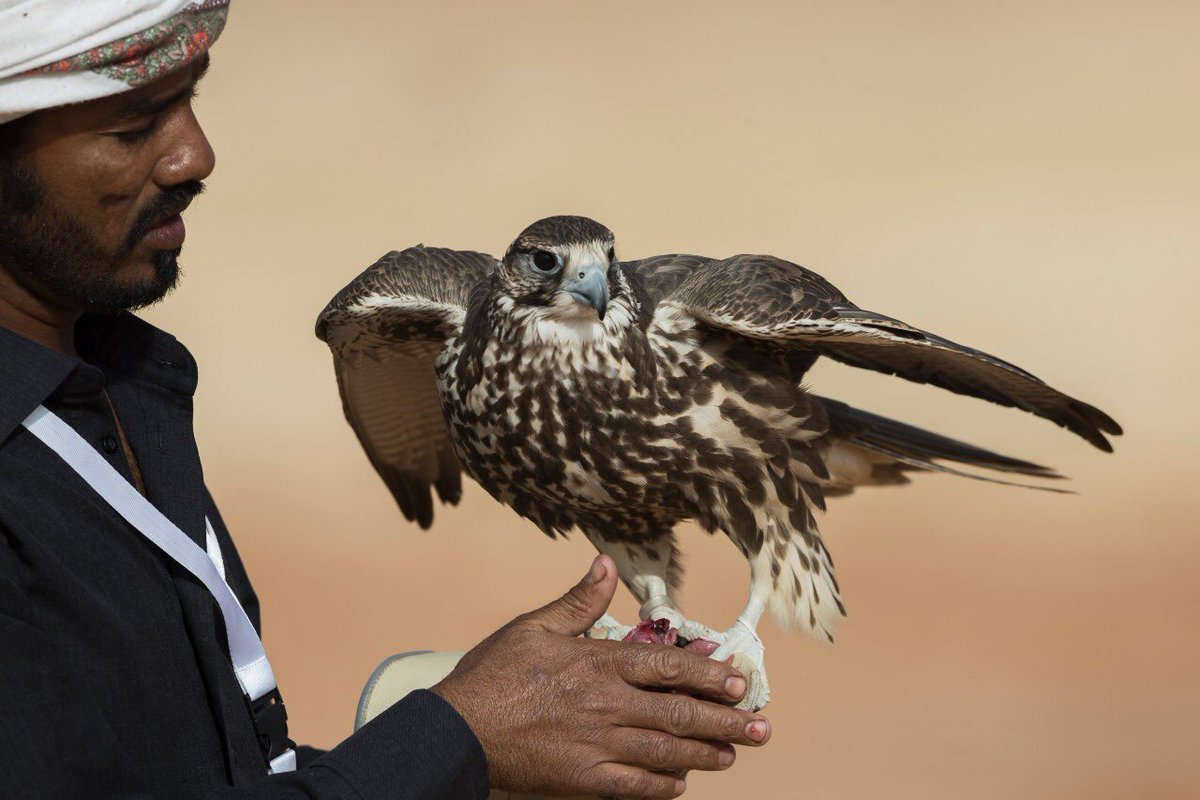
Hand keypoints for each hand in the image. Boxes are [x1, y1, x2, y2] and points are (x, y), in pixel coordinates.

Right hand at [431, 555, 771, 798]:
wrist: (456, 730)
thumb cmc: (493, 674)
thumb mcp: (533, 626)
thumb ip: (578, 600)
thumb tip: (606, 564)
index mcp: (598, 663)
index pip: (668, 666)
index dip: (709, 674)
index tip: (738, 680)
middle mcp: (606, 705)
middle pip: (679, 714)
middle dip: (726, 721)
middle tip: (761, 728)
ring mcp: (597, 745)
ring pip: (665, 752)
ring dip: (705, 754)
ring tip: (733, 754)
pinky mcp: (582, 780)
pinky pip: (634, 787)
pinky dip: (662, 787)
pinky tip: (680, 784)